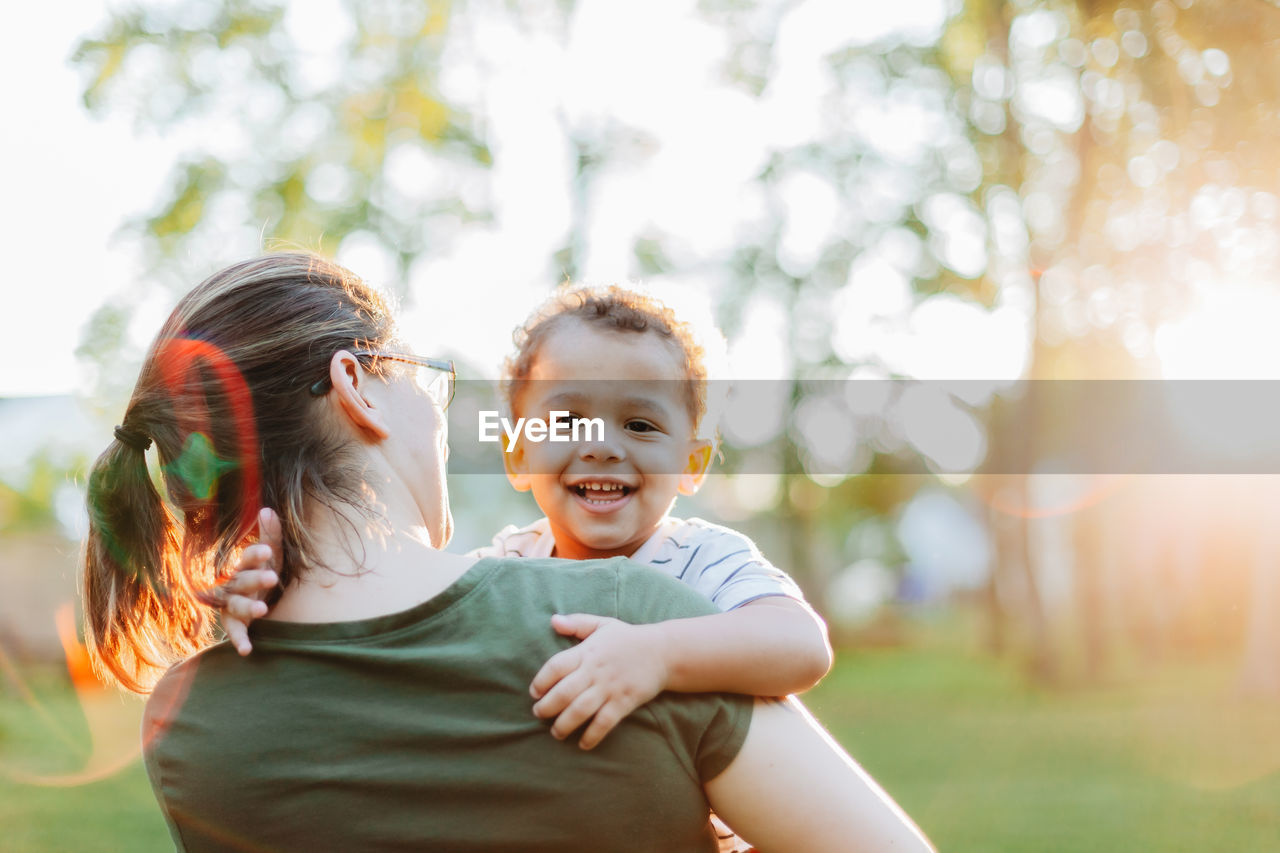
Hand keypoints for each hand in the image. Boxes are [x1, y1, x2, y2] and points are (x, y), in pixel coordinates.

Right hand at [215, 508, 281, 655]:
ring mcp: (232, 605)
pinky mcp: (235, 624)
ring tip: (263, 611)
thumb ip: (270, 535)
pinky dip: (239, 640)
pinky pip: (234, 632)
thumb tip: (267, 510)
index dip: (255, 555)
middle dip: (255, 579)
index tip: (267, 552)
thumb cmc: (266, 572)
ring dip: (247, 608)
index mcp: (245, 566)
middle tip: (272, 578)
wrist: (262, 600)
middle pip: (241, 581)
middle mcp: (235, 585)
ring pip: (235, 606)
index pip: (247, 558)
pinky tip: (247, 650)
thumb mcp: (272, 555)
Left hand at [530, 614, 668, 749]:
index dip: (541, 680)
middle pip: (564, 692)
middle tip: (538, 714)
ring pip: (580, 710)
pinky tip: (583, 744)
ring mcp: (610, 688)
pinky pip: (604, 722)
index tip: (534, 692)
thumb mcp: (603, 624)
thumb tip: (553, 620)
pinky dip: (592, 735)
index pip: (556, 666)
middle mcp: (595, 671)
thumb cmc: (628, 639)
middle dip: (547, 707)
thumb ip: (577, 623)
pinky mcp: (625, 702)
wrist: (663, 651)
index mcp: (587, 651)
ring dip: (564, 724)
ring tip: (556, 732)